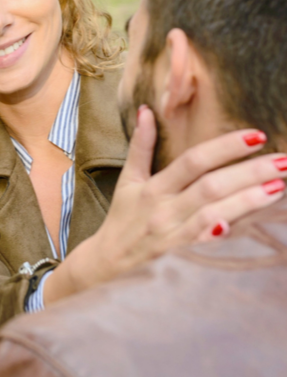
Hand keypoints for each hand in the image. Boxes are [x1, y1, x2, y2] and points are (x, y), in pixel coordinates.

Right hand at [44, 107, 285, 303]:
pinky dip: (226, 233)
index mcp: (154, 187)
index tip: (256, 135)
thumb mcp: (128, 180)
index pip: (193, 160)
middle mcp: (165, 209)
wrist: (106, 265)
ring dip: (248, 200)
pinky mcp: (180, 258)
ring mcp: (173, 235)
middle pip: (211, 185)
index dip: (224, 147)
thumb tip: (146, 110)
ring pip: (214, 213)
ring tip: (279, 186)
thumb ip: (141, 145)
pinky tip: (252, 223)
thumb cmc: (122, 219)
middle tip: (283, 159)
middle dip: (249, 171)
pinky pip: (207, 244)